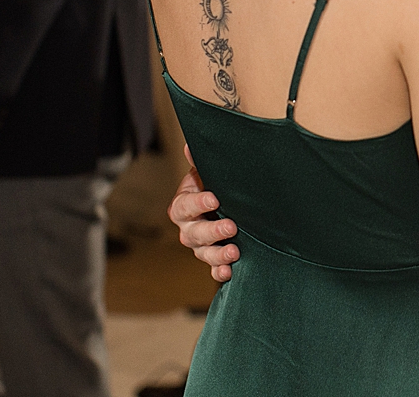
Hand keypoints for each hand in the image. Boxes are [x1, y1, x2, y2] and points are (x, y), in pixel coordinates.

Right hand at [170, 144, 238, 281]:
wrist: (224, 205)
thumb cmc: (215, 186)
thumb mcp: (207, 173)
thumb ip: (199, 161)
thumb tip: (190, 145)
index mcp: (183, 205)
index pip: (185, 205)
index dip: (198, 203)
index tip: (215, 198)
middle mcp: (188, 228)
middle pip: (194, 233)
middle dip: (212, 231)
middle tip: (231, 226)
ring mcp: (200, 246)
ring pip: (203, 254)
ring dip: (218, 255)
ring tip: (234, 252)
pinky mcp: (213, 259)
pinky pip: (213, 270)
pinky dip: (220, 273)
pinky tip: (229, 272)